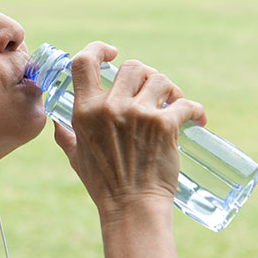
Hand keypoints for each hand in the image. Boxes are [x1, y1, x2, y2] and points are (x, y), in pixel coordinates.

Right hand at [52, 41, 206, 217]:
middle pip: (132, 66)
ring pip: (160, 80)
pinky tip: (197, 119)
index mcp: (85, 111)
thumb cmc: (105, 185)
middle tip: (155, 92)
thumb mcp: (77, 158)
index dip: (98, 49)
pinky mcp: (164, 125)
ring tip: (175, 103)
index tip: (112, 53)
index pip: (83, 62)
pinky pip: (185, 104)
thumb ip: (67, 136)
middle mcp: (110, 107)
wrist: (132, 208)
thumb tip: (59, 125)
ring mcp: (138, 114)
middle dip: (146, 76)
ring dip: (170, 90)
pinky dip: (195, 110)